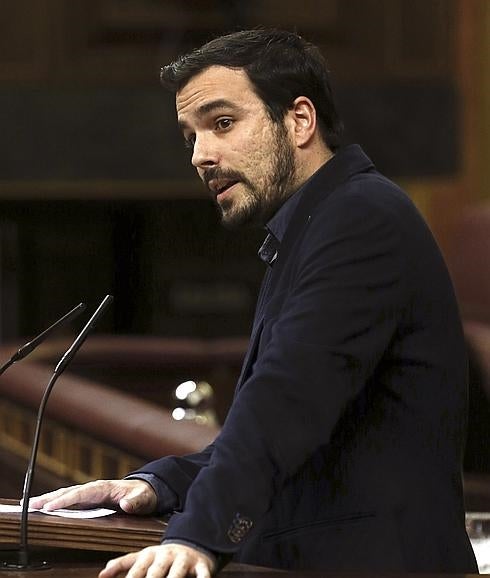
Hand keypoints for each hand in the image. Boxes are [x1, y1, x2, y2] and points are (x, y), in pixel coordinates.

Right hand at [28, 479, 156, 513]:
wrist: (147, 490)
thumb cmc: (145, 494)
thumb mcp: (144, 498)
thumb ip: (136, 501)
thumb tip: (126, 504)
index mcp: (104, 487)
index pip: (81, 493)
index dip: (65, 500)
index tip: (50, 507)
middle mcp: (95, 489)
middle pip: (69, 492)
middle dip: (50, 498)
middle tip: (31, 505)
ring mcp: (91, 494)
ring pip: (67, 495)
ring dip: (49, 500)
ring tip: (31, 505)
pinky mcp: (90, 500)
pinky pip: (70, 501)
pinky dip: (57, 503)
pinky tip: (46, 508)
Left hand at [98, 544, 214, 577]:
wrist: (192, 544)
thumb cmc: (162, 558)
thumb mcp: (143, 557)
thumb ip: (123, 565)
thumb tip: (101, 575)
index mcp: (150, 555)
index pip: (137, 570)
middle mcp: (166, 556)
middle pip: (155, 573)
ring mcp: (184, 560)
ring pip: (177, 574)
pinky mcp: (202, 566)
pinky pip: (202, 575)